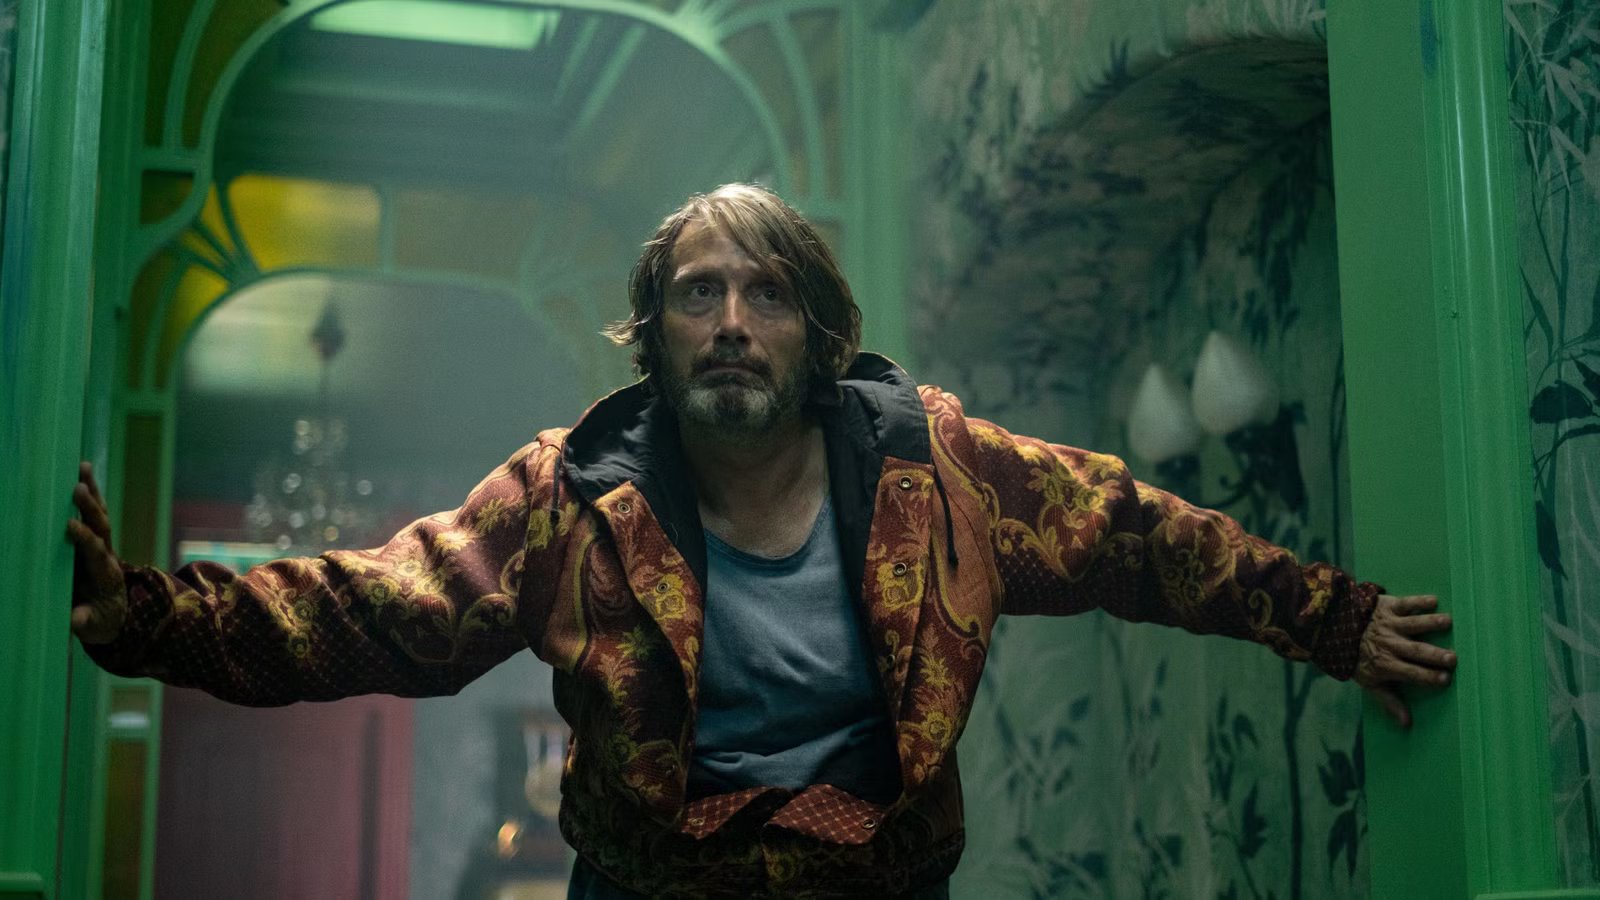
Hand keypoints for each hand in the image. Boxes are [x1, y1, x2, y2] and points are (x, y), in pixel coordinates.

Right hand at [65, 461, 127, 643]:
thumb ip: (85, 621)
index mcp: (105, 574)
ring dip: (92, 491)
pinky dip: (90, 492)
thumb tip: (75, 618)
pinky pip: (93, 512)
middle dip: (89, 508)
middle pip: (101, 526)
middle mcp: (107, 554)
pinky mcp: (96, 538)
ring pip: (99, 513)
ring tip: (82, 467)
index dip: (86, 539)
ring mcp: (103, 544)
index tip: (71, 526)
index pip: (96, 552)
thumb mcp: (96, 627)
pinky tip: (81, 471)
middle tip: (77, 488)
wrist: (116, 613)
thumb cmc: (101, 620)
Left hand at [1354, 593, 1455, 727]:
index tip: (1445, 679)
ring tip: (1448, 622)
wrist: (1335, 628)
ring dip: (1430, 622)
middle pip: (1415, 650)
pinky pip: (1405, 603)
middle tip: (1453, 658)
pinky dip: (1419, 601)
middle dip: (1433, 654)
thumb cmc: (1358, 658)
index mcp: (1386, 664)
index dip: (1427, 677)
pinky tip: (1434, 601)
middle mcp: (1389, 644)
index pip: (1410, 673)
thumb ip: (1389, 702)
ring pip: (1413, 624)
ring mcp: (1389, 624)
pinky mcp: (1387, 606)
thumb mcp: (1369, 682)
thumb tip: (1407, 723)